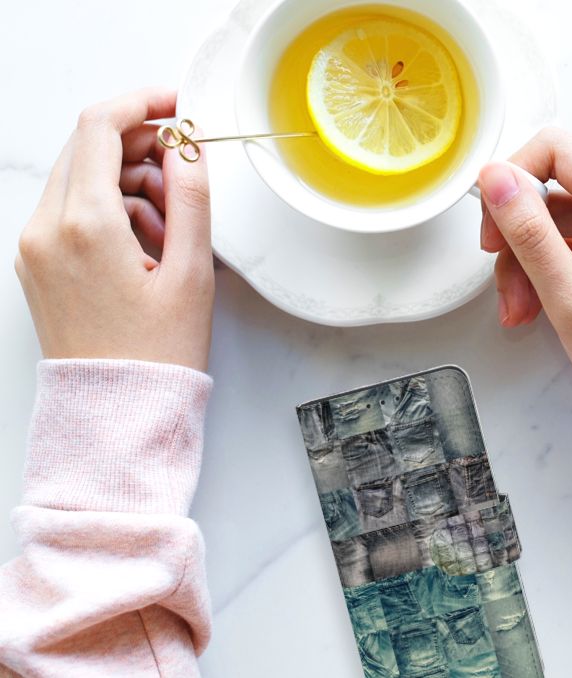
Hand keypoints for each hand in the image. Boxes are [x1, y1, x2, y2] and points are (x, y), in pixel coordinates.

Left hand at [15, 88, 213, 371]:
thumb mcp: (192, 272)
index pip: (101, 127)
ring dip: (129, 182)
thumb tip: (188, 147)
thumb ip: (192, 198)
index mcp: (85, 225)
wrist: (117, 411)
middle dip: (141, 147)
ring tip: (173, 228)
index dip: (143, 103)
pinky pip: (72, 210)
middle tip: (185, 173)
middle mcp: (47, 229)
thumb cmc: (156, 354)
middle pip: (88, 148)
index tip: (176, 105)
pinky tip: (147, 244)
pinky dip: (111, 209)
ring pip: (82, 178)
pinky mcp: (37, 263)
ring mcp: (35, 246)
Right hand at [478, 128, 571, 426]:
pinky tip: (537, 306)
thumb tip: (494, 177)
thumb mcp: (571, 301)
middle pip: (557, 182)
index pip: (558, 149)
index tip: (492, 227)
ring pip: (561, 214)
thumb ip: (529, 233)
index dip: (513, 179)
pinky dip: (550, 267)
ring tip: (520, 309)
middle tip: (502, 278)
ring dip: (529, 257)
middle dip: (519, 230)